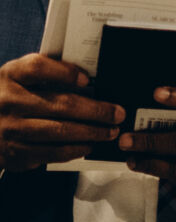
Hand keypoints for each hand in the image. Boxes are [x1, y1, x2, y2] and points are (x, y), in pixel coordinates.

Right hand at [0, 52, 124, 170]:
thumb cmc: (3, 100)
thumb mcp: (13, 80)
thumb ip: (41, 75)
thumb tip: (85, 80)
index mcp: (8, 76)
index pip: (38, 67)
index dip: (65, 72)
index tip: (87, 79)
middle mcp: (7, 101)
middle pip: (61, 103)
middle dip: (97, 110)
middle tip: (118, 113)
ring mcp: (10, 129)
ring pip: (61, 131)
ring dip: (92, 132)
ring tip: (110, 131)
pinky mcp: (15, 153)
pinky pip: (53, 152)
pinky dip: (76, 149)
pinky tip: (88, 145)